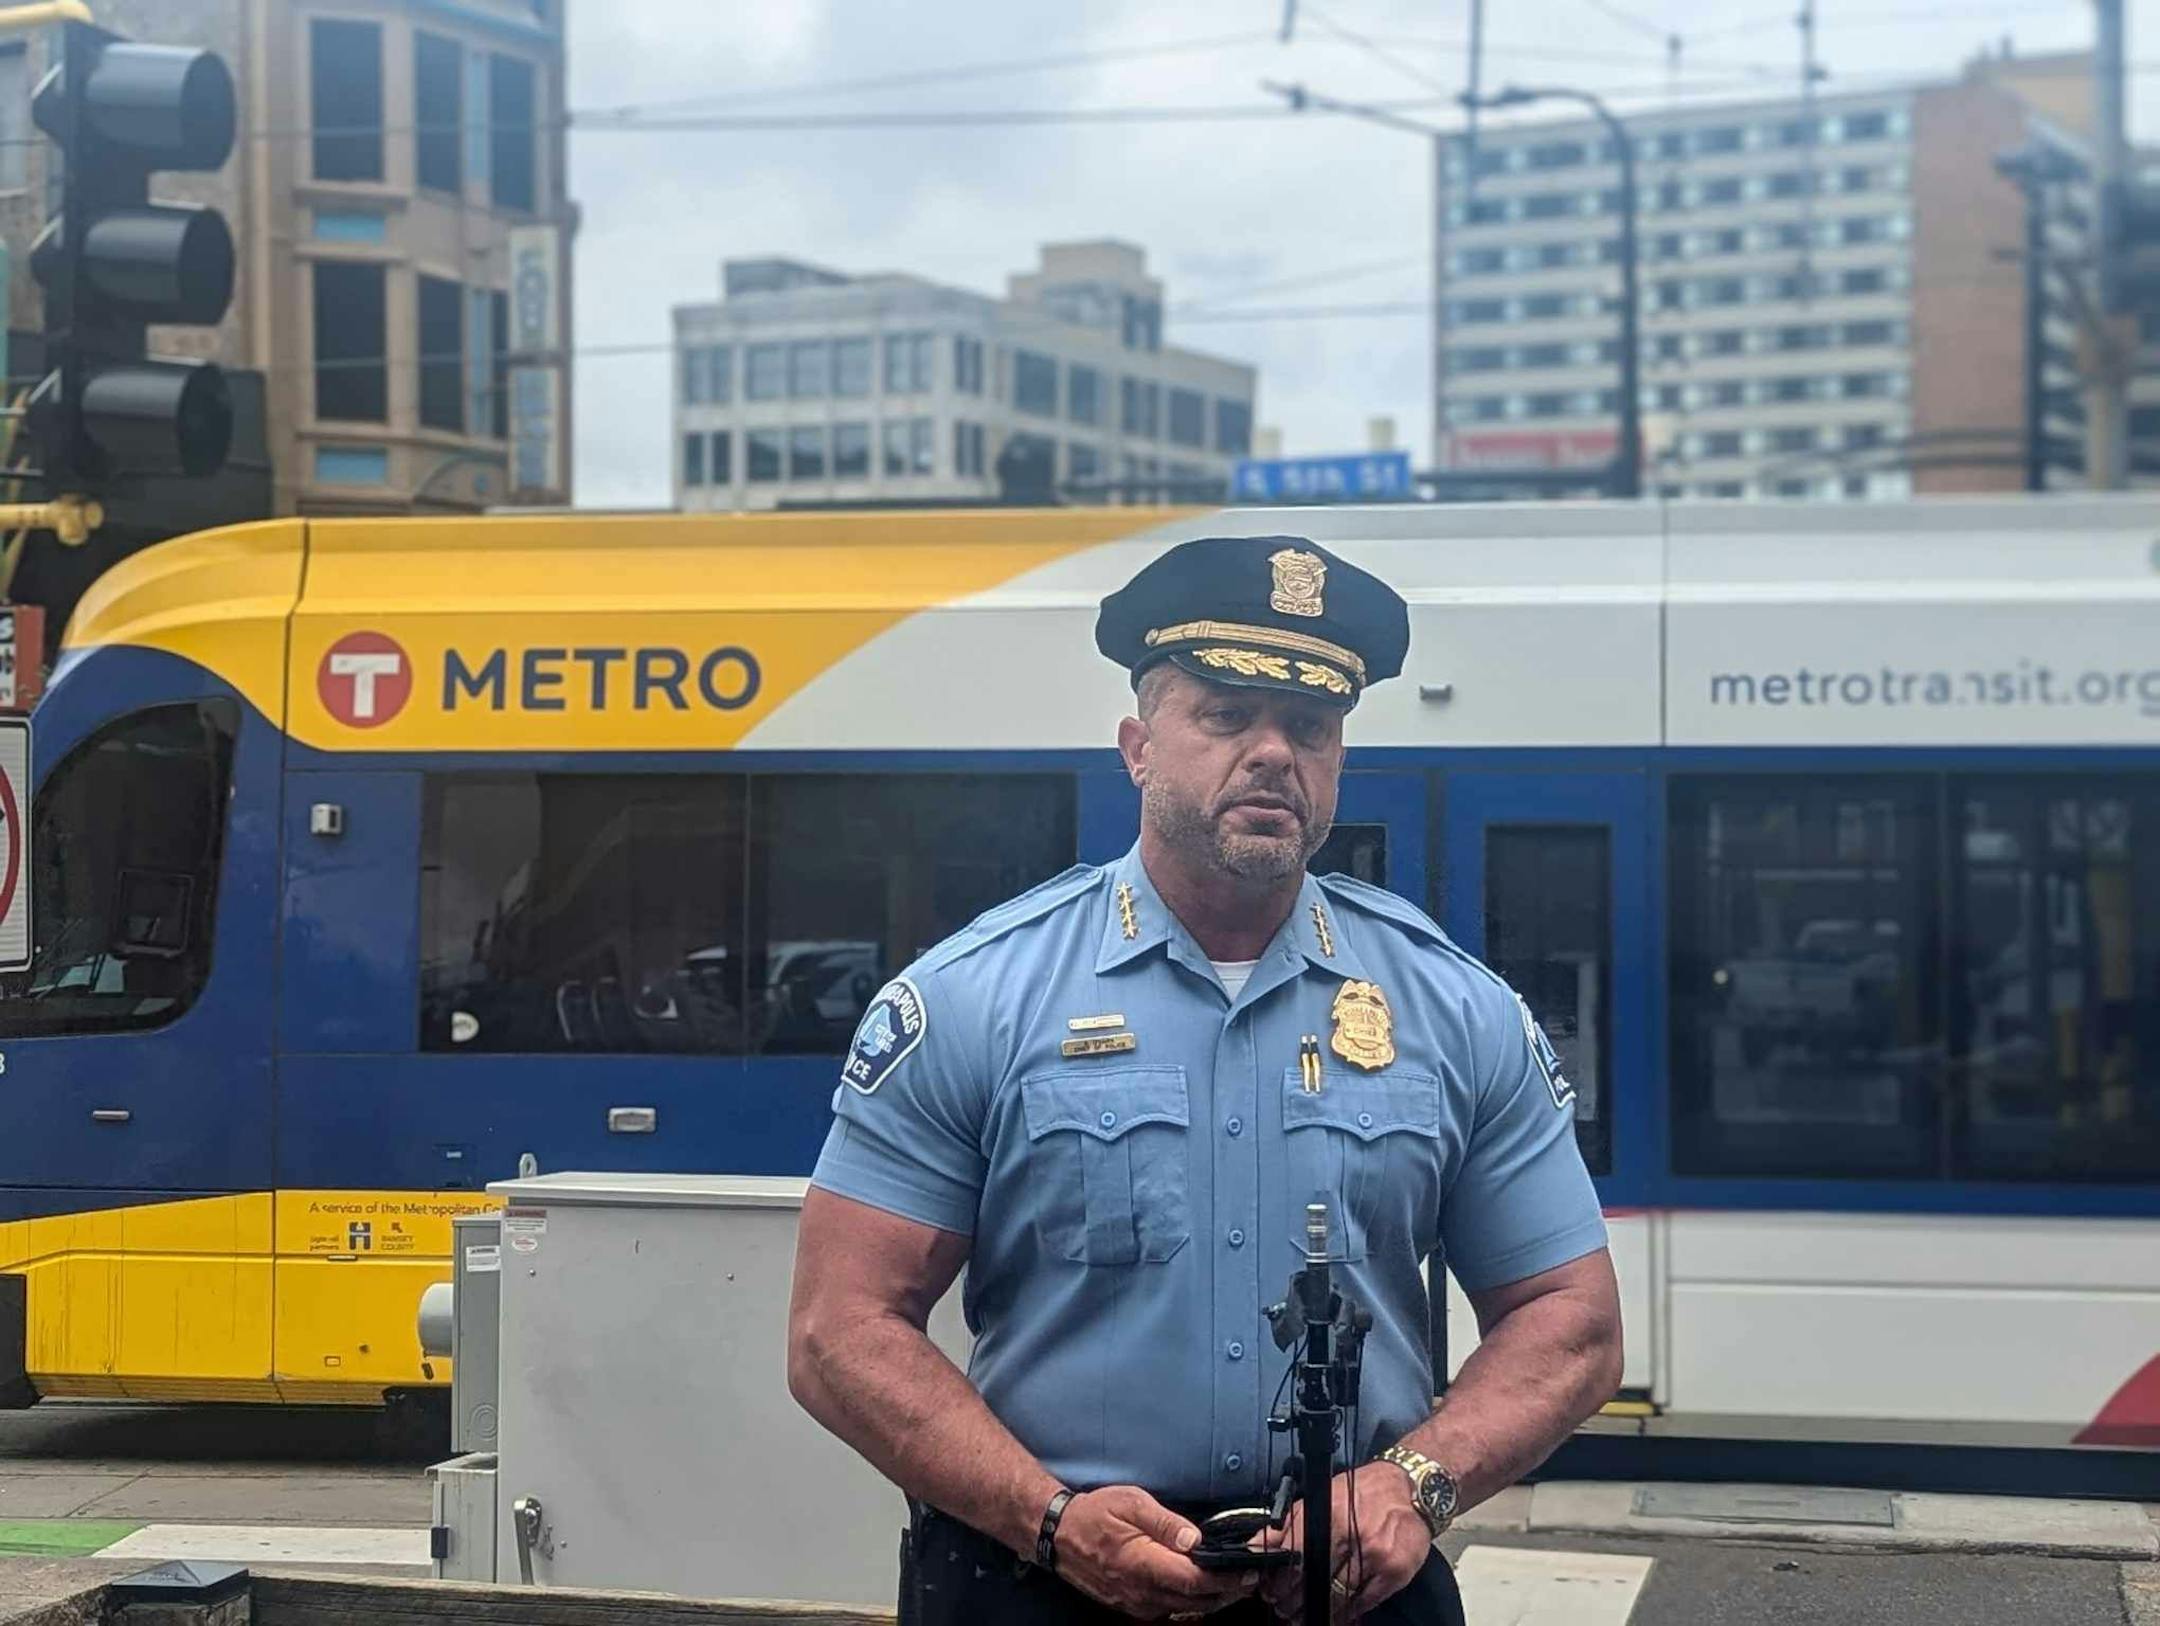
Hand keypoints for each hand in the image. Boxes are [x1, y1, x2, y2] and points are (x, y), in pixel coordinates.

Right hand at [1052, 1484, 1261, 1619]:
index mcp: (1144, 1565)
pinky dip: (1192, 1602)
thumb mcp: (1130, 1503)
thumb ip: (1165, 1521)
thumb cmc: (1095, 1514)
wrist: (1059, 1537)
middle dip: (1229, 1591)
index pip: (1196, 1580)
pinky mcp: (1133, 1607)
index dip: (1227, 1578)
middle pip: (1198, 1601)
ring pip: (1186, 1609)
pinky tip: (1202, 1589)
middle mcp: (1142, 1592)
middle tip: (1252, 1578)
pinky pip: (1171, 1610)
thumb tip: (1195, 1538)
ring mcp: (1137, 1604)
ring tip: (1234, 1583)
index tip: (1250, 1571)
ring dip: (1213, 1599)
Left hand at [1258, 1462, 1432, 1621]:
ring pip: (1339, 1596)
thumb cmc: (1359, 1493)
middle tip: (1285, 1608)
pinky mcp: (1395, 1573)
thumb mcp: (1320, 1499)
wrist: (1409, 1488)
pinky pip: (1364, 1602)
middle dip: (1295, 1600)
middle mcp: (1353, 1537)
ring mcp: (1376, 1557)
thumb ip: (1287, 1525)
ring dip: (1318, 1611)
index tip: (1271, 1592)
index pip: (1296, 1558)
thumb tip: (1256, 1546)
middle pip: (1315, 1581)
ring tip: (1304, 1616)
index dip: (1280, 1581)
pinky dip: (1347, 1612)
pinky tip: (1335, 1614)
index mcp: (1330, 1516)